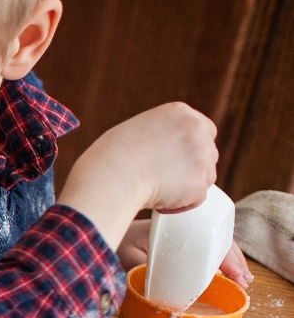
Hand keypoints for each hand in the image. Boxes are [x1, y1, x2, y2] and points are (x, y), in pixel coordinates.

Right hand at [59, 102, 219, 250]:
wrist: (110, 177)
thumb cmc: (109, 158)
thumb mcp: (137, 130)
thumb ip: (159, 135)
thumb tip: (167, 152)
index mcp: (179, 112)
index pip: (203, 129)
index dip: (189, 148)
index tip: (175, 161)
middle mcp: (196, 130)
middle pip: (208, 153)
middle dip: (190, 168)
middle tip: (165, 180)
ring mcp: (201, 156)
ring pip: (205, 176)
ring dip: (186, 186)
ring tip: (158, 192)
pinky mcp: (198, 183)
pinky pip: (196, 199)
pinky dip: (179, 205)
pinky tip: (158, 202)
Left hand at [117, 218, 252, 287]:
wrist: (99, 225)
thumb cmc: (111, 242)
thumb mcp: (124, 257)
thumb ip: (140, 269)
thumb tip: (158, 290)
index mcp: (172, 227)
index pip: (208, 240)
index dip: (225, 258)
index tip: (237, 275)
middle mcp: (181, 225)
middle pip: (216, 238)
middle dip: (234, 259)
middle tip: (245, 281)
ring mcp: (180, 229)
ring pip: (211, 240)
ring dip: (228, 258)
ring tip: (242, 278)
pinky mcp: (175, 236)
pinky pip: (200, 243)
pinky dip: (214, 256)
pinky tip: (222, 270)